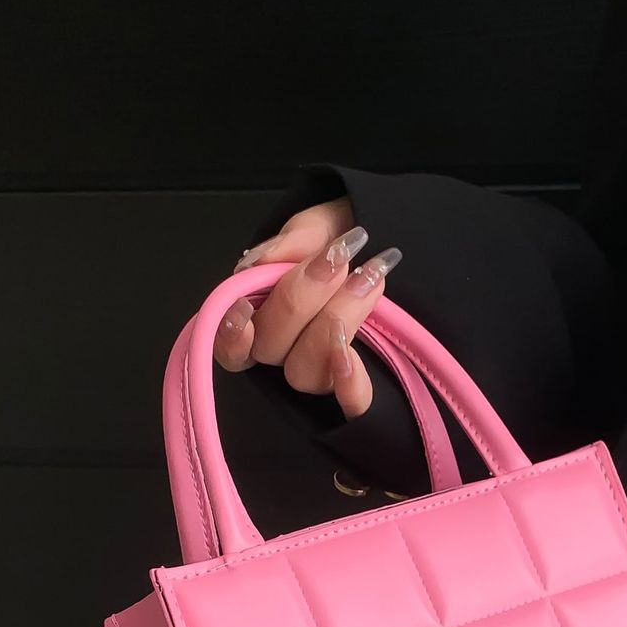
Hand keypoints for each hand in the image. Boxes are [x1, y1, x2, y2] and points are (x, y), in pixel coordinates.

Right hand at [215, 198, 400, 417]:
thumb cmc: (349, 239)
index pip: (231, 343)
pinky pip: (351, 402)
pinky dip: (349, 385)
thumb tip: (261, 261)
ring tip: (368, 278)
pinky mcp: (358, 386)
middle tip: (337, 258)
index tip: (242, 306)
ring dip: (334, 322)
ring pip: (305, 372)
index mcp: (265, 314)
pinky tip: (353, 357)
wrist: (396, 247)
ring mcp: (321, 371)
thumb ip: (297, 238)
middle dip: (299, 300)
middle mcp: (286, 350)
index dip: (230, 333)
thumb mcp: (325, 224)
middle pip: (270, 349)